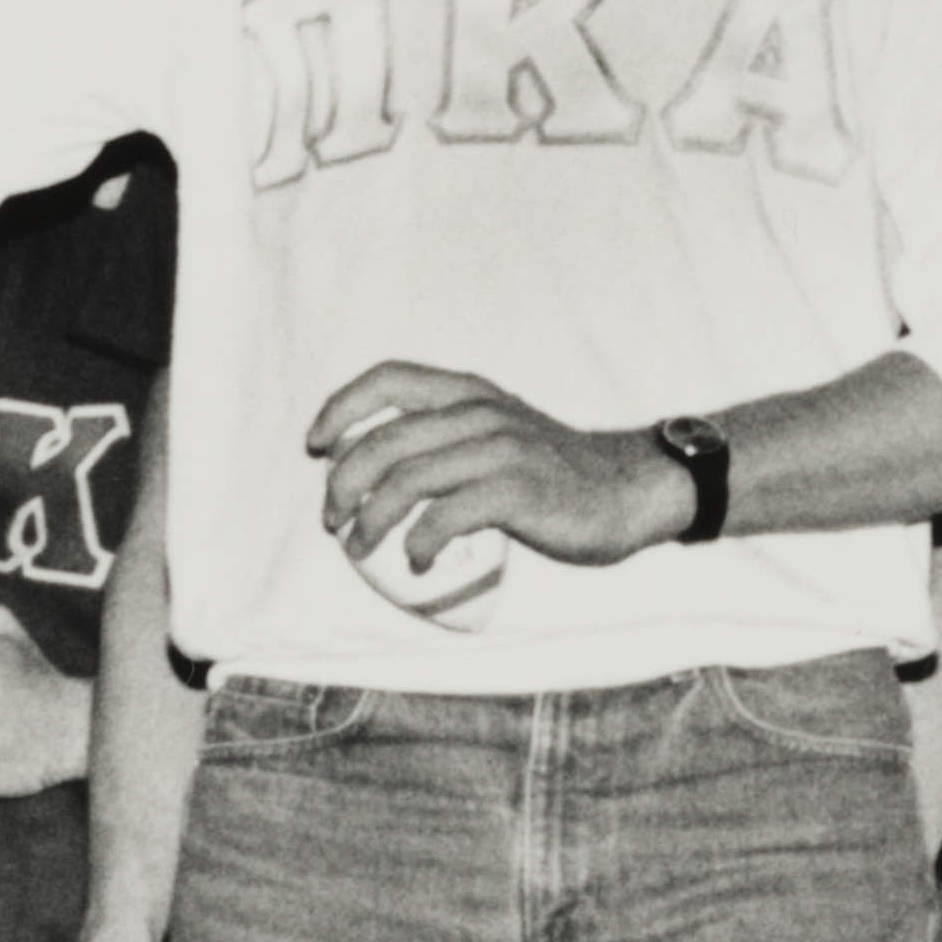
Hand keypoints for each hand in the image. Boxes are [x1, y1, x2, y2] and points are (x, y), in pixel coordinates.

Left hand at [308, 361, 686, 568]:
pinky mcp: (516, 491)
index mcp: (468, 391)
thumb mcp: (497, 431)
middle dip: (343, 484)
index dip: (341, 408)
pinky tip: (417, 562)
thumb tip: (374, 468)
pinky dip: (418, 545)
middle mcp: (479, 411)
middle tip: (332, 520)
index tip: (316, 446)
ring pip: (405, 480)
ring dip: (369, 520)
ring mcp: (499, 449)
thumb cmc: (553, 471)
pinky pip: (444, 517)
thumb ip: (448, 434)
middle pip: (384, 441)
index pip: (388, 378)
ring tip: (359, 547)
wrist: (625, 490)